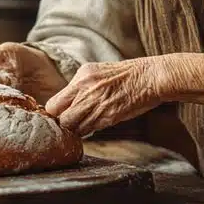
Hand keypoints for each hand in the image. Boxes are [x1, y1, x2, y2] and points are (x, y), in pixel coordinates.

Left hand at [45, 59, 163, 135]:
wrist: (149, 77)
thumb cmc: (126, 75)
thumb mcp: (98, 72)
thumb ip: (80, 87)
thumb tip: (67, 103)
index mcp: (81, 77)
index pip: (53, 103)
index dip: (55, 114)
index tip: (60, 116)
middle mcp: (85, 89)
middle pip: (61, 118)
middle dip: (64, 124)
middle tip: (71, 125)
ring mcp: (96, 104)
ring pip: (74, 127)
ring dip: (77, 130)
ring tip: (84, 125)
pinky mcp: (108, 116)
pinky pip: (90, 130)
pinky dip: (89, 131)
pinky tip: (96, 124)